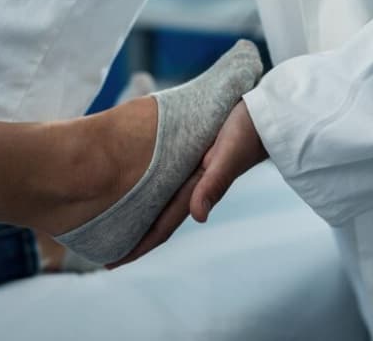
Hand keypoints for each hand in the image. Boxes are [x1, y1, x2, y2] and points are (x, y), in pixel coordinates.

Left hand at [108, 100, 267, 267]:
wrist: (269, 109)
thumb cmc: (249, 130)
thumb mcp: (229, 154)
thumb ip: (215, 183)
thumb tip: (198, 217)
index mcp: (197, 189)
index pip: (162, 225)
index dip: (138, 246)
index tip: (111, 263)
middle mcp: (193, 184)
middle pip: (157, 218)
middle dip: (133, 237)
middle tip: (103, 251)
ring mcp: (194, 170)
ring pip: (159, 199)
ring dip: (139, 214)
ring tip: (113, 223)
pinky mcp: (194, 152)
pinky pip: (165, 177)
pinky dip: (148, 189)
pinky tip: (138, 186)